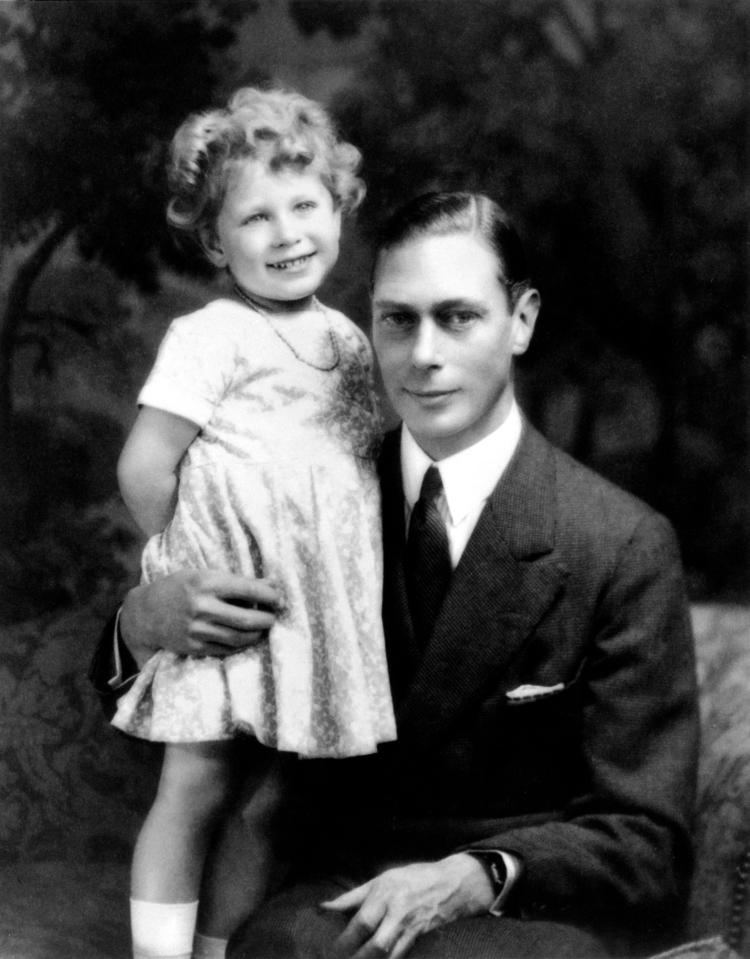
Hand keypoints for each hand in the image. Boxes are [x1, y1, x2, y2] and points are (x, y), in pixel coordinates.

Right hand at [120, 569, 280, 665]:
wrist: (145, 613)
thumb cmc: (180, 587)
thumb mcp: (204, 575)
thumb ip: (235, 581)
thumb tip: (271, 585)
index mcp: (205, 583)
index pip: (247, 589)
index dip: (269, 595)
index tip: (280, 597)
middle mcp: (201, 607)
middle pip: (247, 619)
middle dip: (268, 620)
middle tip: (274, 617)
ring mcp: (197, 630)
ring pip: (240, 638)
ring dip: (257, 634)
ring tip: (263, 627)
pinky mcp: (194, 647)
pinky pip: (227, 649)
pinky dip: (241, 644)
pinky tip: (246, 637)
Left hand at [320, 853, 493, 958]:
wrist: (449, 884)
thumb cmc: (409, 879)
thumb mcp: (379, 880)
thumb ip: (351, 898)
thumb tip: (324, 908)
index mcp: (384, 894)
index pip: (362, 922)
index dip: (345, 940)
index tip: (330, 949)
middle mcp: (397, 912)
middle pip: (376, 945)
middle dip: (357, 957)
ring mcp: (410, 928)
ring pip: (388, 956)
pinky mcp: (418, 939)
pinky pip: (399, 957)